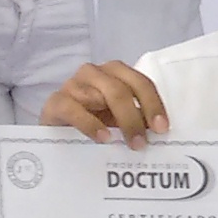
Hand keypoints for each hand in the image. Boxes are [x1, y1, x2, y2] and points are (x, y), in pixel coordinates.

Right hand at [44, 60, 168, 148]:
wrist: (56, 130)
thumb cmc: (92, 120)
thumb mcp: (118, 119)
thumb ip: (137, 119)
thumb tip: (159, 131)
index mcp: (115, 73)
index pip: (140, 83)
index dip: (153, 104)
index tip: (162, 128)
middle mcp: (94, 73)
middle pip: (121, 89)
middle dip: (136, 117)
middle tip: (142, 143)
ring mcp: (73, 84)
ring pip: (100, 96)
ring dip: (119, 121)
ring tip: (128, 144)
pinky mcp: (55, 101)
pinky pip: (73, 109)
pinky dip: (90, 124)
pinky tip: (103, 138)